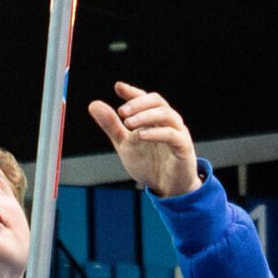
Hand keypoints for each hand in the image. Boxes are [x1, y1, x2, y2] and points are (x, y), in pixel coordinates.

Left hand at [87, 83, 200, 197]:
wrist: (167, 189)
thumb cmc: (149, 164)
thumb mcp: (125, 144)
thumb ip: (112, 126)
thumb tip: (94, 104)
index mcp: (155, 118)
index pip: (145, 99)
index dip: (133, 92)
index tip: (118, 87)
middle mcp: (168, 121)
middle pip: (157, 101)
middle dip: (138, 103)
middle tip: (121, 112)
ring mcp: (178, 132)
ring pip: (166, 114)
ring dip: (146, 116)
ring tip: (128, 123)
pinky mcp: (184, 147)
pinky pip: (172, 134)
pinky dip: (156, 132)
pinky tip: (141, 135)